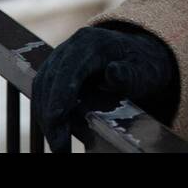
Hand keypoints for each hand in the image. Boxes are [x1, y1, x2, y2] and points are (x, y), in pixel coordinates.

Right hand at [31, 24, 179, 152]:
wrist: (141, 56)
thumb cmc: (143, 66)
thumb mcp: (144, 71)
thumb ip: (130, 74)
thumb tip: (113, 72)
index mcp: (94, 42)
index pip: (71, 67)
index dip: (61, 92)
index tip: (57, 118)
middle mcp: (74, 45)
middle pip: (52, 77)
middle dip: (51, 112)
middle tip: (59, 145)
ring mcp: (63, 54)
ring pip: (43, 84)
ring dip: (44, 114)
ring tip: (57, 143)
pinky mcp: (58, 67)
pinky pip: (44, 87)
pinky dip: (45, 109)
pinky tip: (54, 129)